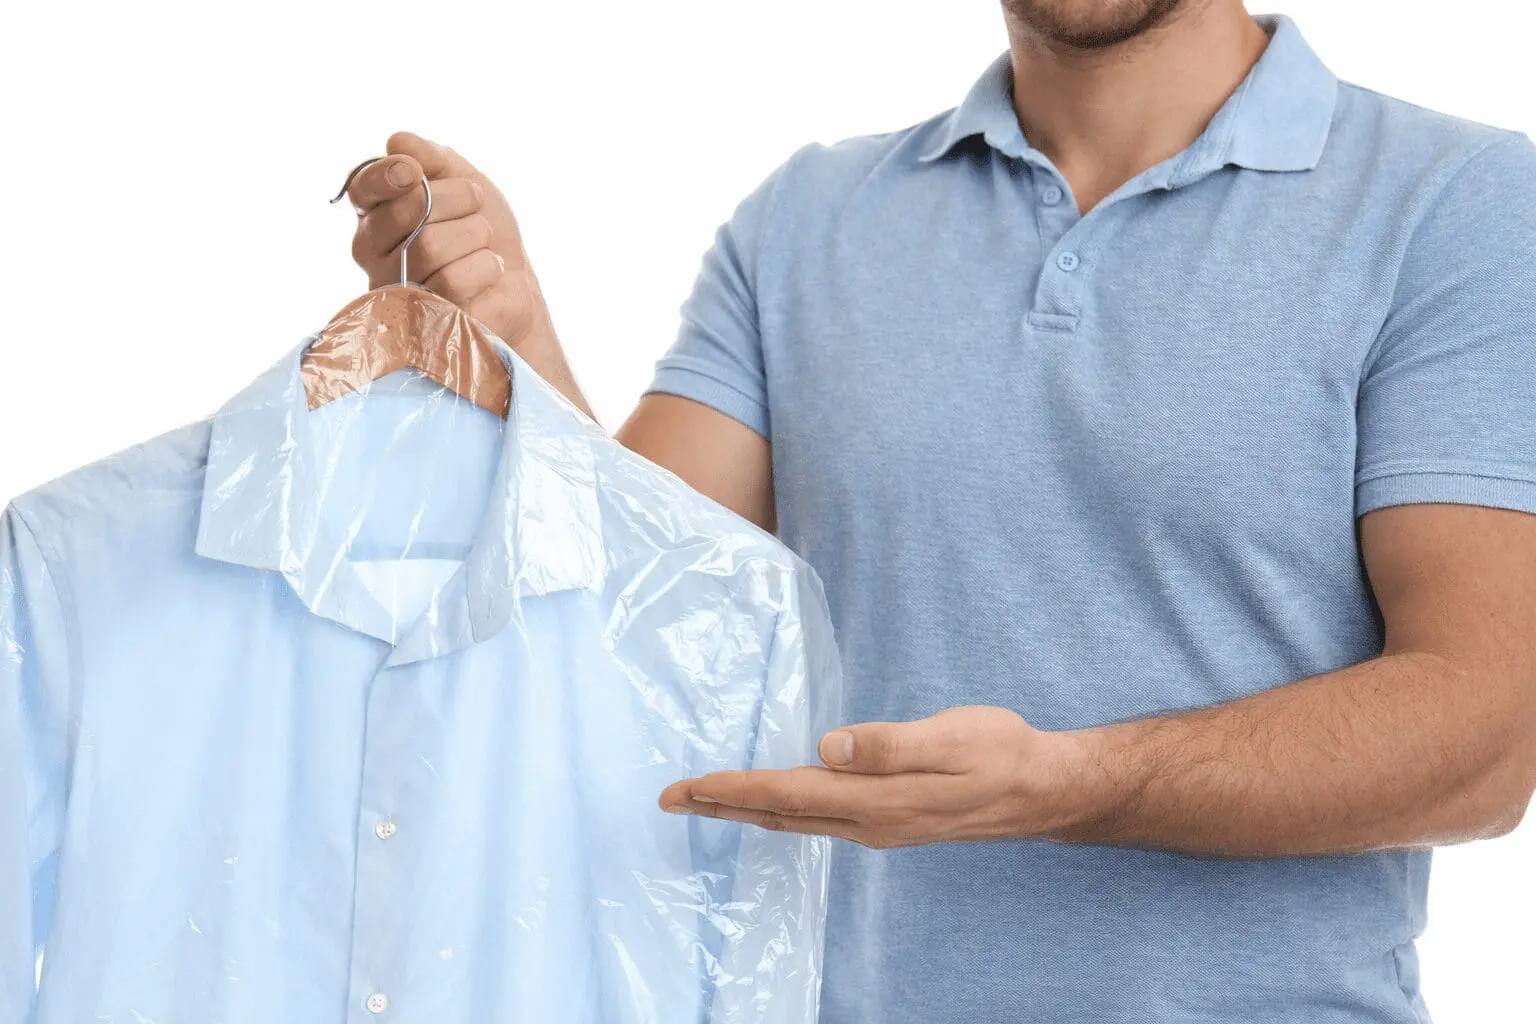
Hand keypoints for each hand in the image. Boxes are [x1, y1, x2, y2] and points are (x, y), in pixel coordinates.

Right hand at [344, 131, 554, 349]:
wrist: (515, 282)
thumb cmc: (479, 230)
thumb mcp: (462, 181)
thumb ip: (432, 159)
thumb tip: (398, 141)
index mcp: (376, 217)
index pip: (363, 189)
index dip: (386, 175)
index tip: (414, 171)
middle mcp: (377, 256)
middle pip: (408, 212)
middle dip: (454, 198)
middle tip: (474, 203)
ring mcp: (400, 291)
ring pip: (431, 246)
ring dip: (474, 233)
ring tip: (483, 242)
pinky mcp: (428, 320)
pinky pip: (456, 281)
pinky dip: (486, 267)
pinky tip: (488, 273)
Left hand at [658, 706, 1105, 847]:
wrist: (1040, 790)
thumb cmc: (1000, 752)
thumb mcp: (950, 737)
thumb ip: (889, 745)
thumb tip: (828, 747)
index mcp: (877, 801)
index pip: (788, 795)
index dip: (734, 788)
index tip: (686, 785)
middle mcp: (869, 822)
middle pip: (779, 814)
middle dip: (722, 803)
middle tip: (669, 798)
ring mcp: (878, 826)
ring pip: (795, 820)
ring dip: (745, 808)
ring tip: (704, 799)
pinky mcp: (888, 820)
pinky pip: (817, 820)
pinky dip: (780, 810)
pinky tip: (771, 805)